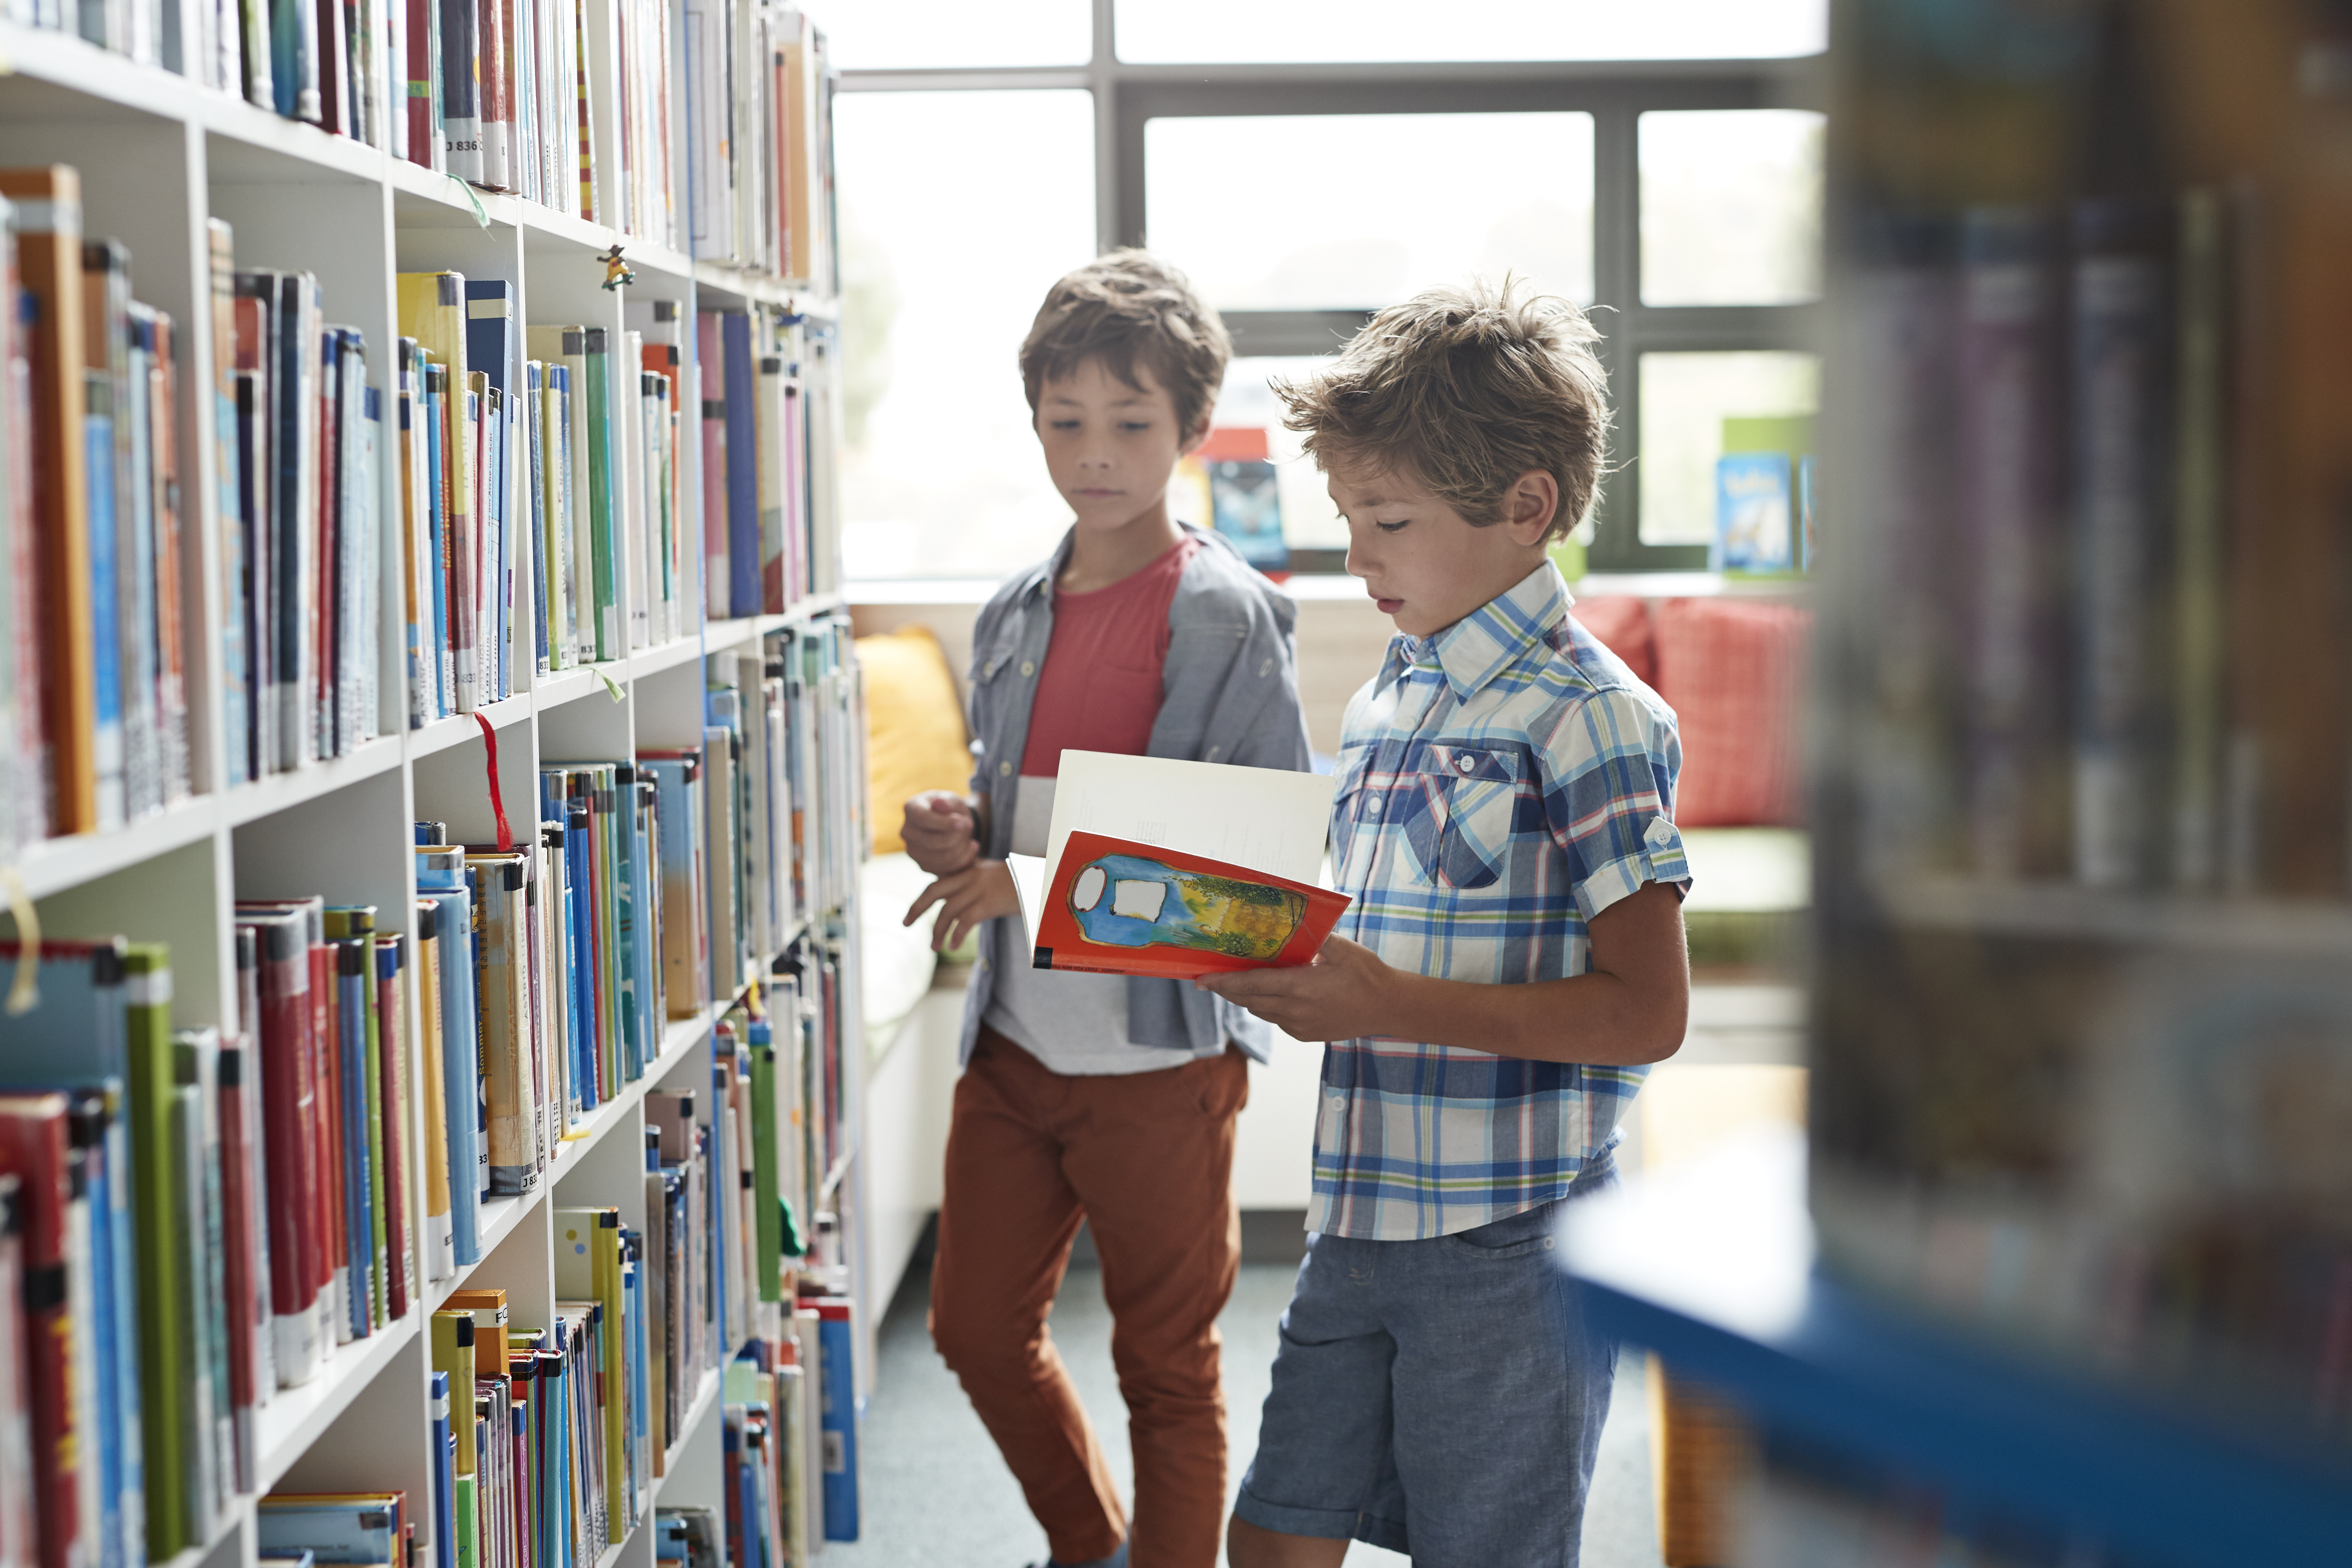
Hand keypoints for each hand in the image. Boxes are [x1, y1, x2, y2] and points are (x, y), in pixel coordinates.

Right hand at [901, 790, 978, 875]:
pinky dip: (964, 859)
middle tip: (970, 825)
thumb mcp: (953, 800)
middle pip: (935, 841)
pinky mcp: (923, 865)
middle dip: (959, 835)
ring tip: (969, 836)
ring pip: (943, 857)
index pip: (923, 819)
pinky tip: (970, 847)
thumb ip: (948, 801)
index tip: (964, 822)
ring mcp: (912, 851)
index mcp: (911, 808)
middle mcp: (907, 831)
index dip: (945, 823)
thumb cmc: (951, 808)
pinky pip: (947, 868)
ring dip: (963, 847)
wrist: (951, 824)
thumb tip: (939, 803)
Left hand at [904, 860, 1019, 952]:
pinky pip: (966, 920)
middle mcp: (971, 877)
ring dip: (937, 930)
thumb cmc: (1021, 882)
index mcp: (970, 870)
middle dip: (917, 908)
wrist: (1043, 879)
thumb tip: (958, 905)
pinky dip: (956, 935)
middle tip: (906, 924)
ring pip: (948, 910)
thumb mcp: (994, 877)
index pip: (938, 882)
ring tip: (935, 946)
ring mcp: (980, 889)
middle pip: (934, 891)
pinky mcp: (990, 903)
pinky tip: (953, 946)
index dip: (923, 898)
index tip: (912, 913)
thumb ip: (975, 885)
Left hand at [1195, 935, 1396, 1041]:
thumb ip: (1314, 935)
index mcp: (1301, 987)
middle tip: (1210, 978)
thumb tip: (1292, 920)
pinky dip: (1268, 1007)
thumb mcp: (1341, 948)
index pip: (1250, 985)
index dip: (1222, 982)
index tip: (1201, 979)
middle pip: (1248, 1001)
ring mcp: (1300, 1027)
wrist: (1389, 1008)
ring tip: (1238, 982)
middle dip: (1227, 990)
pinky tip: (1273, 993)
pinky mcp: (1306, 1035)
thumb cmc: (1367, 974)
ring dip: (1247, 998)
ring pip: (1261, 1011)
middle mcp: (1295, 1011)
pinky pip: (1277, 1020)